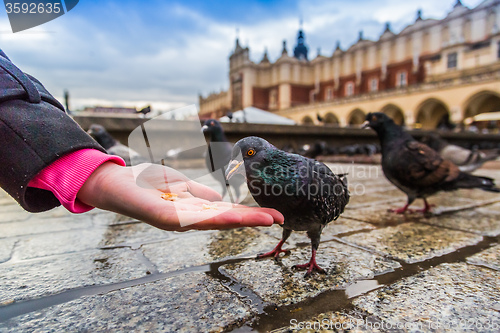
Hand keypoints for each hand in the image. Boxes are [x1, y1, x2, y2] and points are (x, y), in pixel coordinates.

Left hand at [77, 162, 283, 230]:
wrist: (116, 181)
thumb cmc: (147, 184)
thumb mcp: (181, 186)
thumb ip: (201, 193)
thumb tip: (221, 199)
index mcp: (195, 210)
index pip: (228, 213)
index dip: (251, 214)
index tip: (274, 215)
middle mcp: (189, 219)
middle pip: (226, 220)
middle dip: (253, 220)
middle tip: (280, 220)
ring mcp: (178, 220)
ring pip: (214, 221)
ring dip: (241, 220)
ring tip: (265, 219)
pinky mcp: (163, 217)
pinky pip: (192, 218)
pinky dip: (213, 218)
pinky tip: (230, 214)